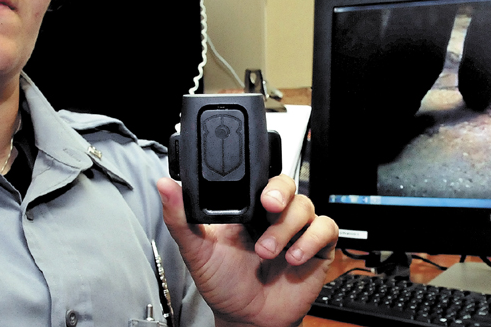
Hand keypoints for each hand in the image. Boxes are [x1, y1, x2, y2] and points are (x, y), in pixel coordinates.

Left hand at [157, 175, 338, 326]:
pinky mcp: (315, 247)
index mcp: (246, 207)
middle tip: (268, 208)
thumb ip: (180, 217)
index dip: (262, 179)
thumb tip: (164, 185)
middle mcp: (272, 215)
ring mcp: (295, 230)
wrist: (246, 319)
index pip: (260, 178)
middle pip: (287, 184)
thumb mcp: (196, 249)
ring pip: (305, 205)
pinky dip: (311, 240)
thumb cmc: (222, 283)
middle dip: (280, 193)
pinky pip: (326, 228)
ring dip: (286, 228)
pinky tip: (294, 257)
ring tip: (268, 251)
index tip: (256, 194)